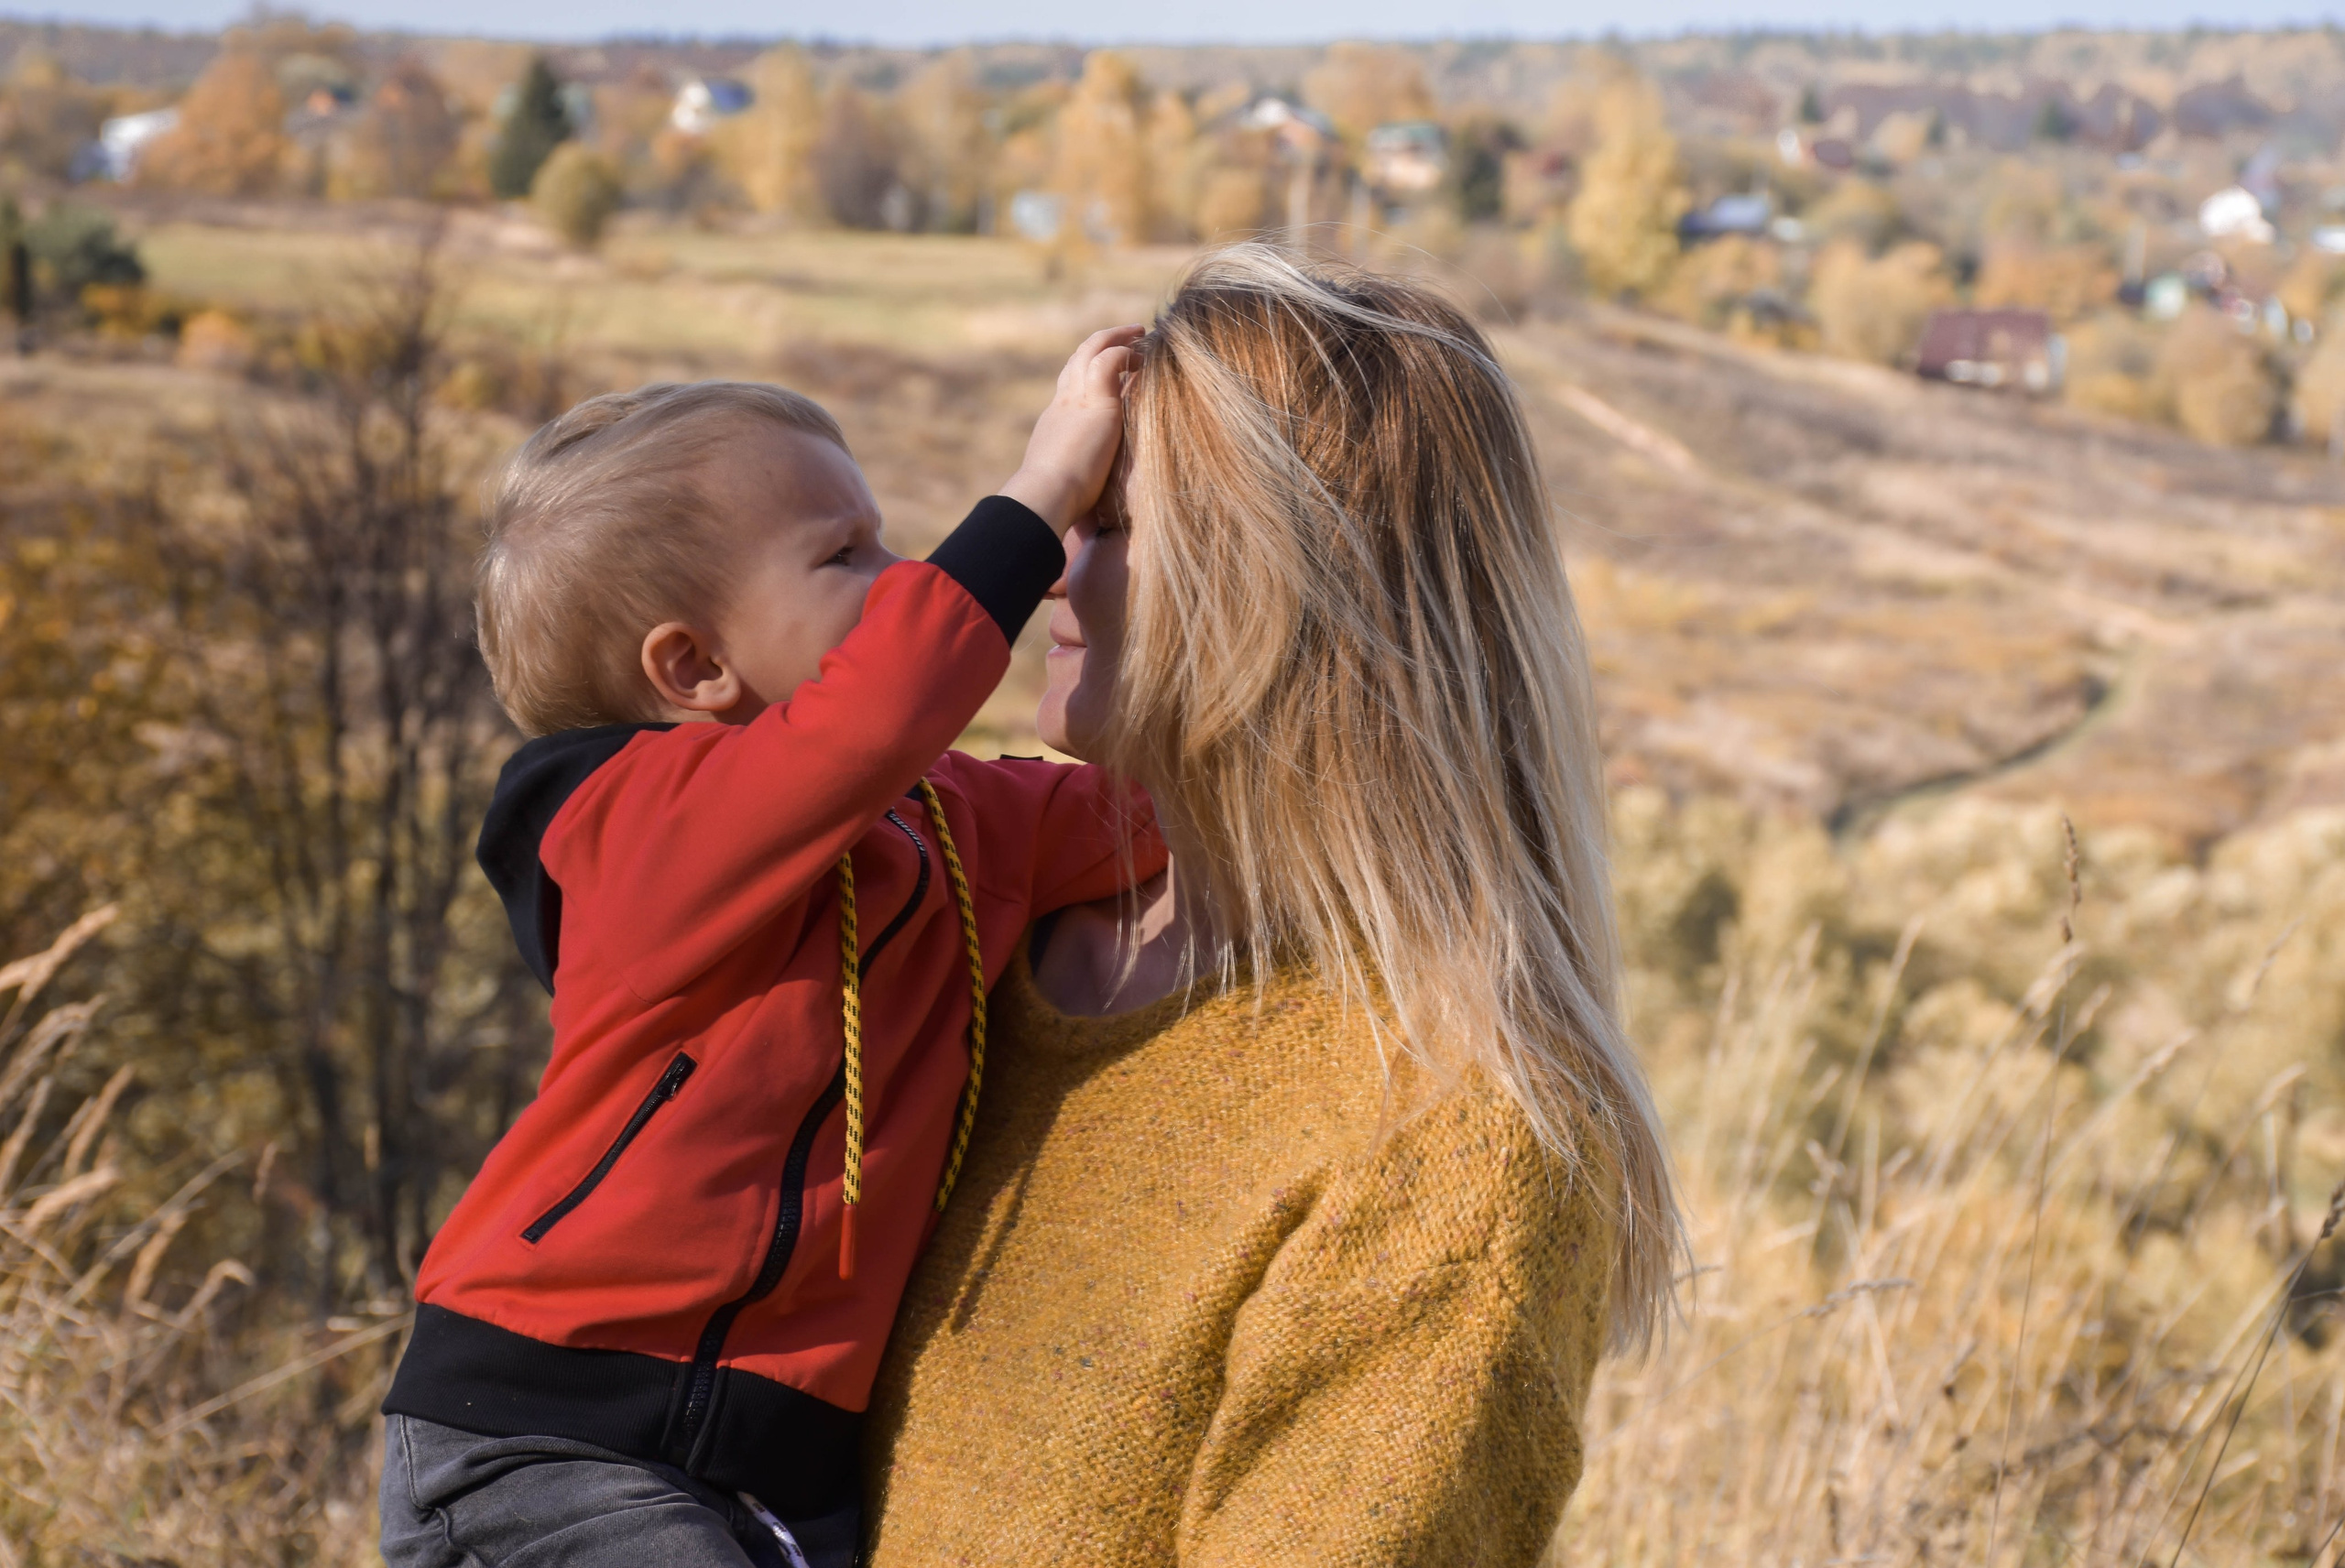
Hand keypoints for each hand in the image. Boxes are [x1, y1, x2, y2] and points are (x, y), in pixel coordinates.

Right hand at [1000, 324, 1144, 535]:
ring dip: (1116, 338)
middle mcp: (1062, 403)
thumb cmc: (1057, 500)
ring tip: (1139, 333)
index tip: (1106, 366)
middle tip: (1126, 336)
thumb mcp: (1064, 478)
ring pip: (1092, 349)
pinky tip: (1142, 355)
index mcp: (1055, 422)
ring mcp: (1076, 398)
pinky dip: (1126, 352)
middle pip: (1077, 359)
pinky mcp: (1096, 401)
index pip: (1069, 386)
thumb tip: (1081, 488)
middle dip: (1101, 343)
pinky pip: (1110, 360)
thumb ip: (1074, 471)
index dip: (1087, 371)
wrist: (1047, 495)